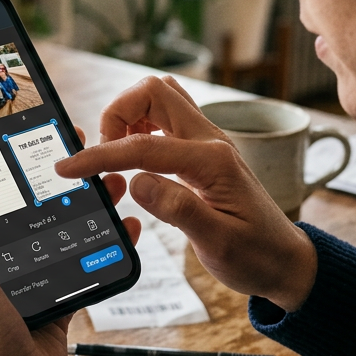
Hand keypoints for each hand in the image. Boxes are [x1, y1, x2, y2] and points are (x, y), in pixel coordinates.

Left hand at [0, 129, 138, 355]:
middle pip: (26, 205)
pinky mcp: (57, 298)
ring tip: (110, 179)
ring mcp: (27, 278)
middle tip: (80, 147)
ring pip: (59, 228)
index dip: (0, 160)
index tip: (23, 130)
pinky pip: (83, 262)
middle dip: (54, 176)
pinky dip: (105, 243)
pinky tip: (125, 225)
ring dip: (85, 203)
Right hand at [55, 76, 317, 311]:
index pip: (143, 145)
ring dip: (129, 118)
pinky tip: (133, 163)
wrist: (286, 262)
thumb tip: (136, 182)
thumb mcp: (218, 243)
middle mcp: (211, 142)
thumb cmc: (257, 256)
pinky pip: (165, 122)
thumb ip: (178, 209)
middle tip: (101, 156)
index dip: (99, 155)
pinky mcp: (202, 153)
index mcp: (213, 161)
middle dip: (116, 115)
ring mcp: (208, 144)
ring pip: (159, 100)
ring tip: (115, 157)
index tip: (69, 168)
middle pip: (154, 92)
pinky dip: (140, 130)